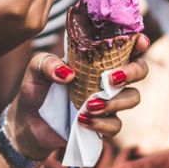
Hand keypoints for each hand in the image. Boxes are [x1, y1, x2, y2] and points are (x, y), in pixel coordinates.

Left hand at [10, 42, 150, 154]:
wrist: (28, 123)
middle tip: (112, 79)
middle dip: (133, 72)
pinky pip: (116, 125)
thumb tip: (69, 74)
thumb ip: (48, 64)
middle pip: (140, 70)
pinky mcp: (103, 124)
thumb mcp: (36, 70)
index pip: (126, 46)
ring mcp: (108, 101)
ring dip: (115, 101)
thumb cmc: (37, 89)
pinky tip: (83, 120)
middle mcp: (107, 78)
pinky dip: (102, 123)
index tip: (140, 42)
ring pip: (132, 98)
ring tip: (90, 104)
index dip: (139, 42)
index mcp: (96, 58)